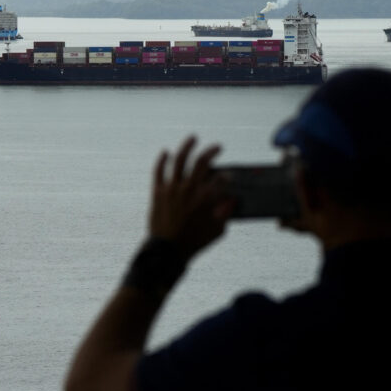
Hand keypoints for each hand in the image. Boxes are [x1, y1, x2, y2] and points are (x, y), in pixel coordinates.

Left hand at [148, 136, 233, 258]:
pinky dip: (161, 160)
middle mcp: (189, 188)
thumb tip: (232, 199)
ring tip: (193, 138)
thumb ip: (227, 212)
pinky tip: (165, 152)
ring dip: (187, 146)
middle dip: (212, 151)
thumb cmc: (194, 242)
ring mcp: (172, 188)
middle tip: (218, 147)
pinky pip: (158, 171)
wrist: (167, 251)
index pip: (221, 178)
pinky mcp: (158, 192)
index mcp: (206, 198)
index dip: (228, 176)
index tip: (229, 177)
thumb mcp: (218, 230)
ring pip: (179, 159)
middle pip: (202, 161)